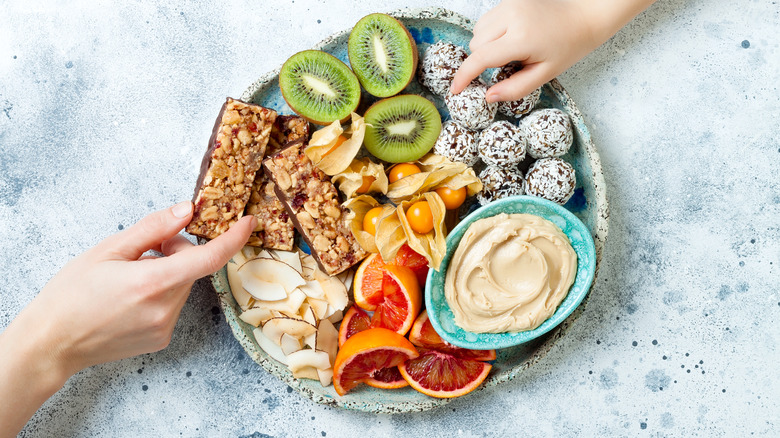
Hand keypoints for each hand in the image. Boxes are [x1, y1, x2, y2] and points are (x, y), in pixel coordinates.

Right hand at [0, 201, 255, 436]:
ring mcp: (164, 327)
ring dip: (168, 274)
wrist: (51, 343)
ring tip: (131, 277)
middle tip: (147, 249)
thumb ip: (153, 228)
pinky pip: (173, 305)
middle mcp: (164, 309)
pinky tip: (131, 298)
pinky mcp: (161, 339)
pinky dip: (161, 294)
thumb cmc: (71, 295)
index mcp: (152, 283)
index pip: (208, 258)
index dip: (233, 238)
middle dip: (177, 252)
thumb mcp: (108, 250)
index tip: (247, 223)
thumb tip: (187, 210)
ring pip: (182, 286)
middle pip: (191, 268)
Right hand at [451, 0, 654, 101]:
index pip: (481, 58)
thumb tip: (488, 97)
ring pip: (478, 31)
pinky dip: (491, 32)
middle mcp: (512, 17)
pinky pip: (487, 20)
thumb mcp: (545, 74)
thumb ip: (515, 88)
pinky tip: (511, 37)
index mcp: (522, 39)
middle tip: (507, 66)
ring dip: (486, 46)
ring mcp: (510, 5)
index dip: (464, 76)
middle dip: (483, 60)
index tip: (455, 90)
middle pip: (476, 45)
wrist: (585, 16)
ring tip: (510, 50)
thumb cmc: (568, 47)